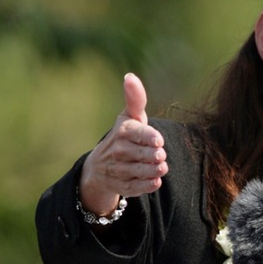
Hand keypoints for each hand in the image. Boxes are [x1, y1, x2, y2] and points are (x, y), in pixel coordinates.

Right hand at [79, 73, 168, 215]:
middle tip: (160, 155)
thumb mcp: (129, 117)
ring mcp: (118, 169)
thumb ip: (135, 99)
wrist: (101, 166)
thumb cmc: (124, 136)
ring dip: (153, 171)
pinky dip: (147, 185)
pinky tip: (155, 181)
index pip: (137, 134)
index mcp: (122, 132)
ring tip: (161, 167)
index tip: (158, 141)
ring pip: (140, 171)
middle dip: (154, 155)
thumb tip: (130, 76)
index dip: (149, 138)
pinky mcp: (121, 186)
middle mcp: (118, 151)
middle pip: (142, 154)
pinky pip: (136, 188)